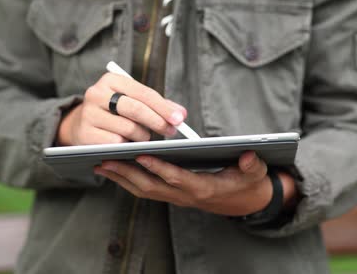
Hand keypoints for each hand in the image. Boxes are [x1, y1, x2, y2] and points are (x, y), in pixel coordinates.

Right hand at [57, 72, 186, 145]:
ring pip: (128, 129)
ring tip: (144, 137)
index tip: (180, 118)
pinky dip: (128, 146)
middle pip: (136, 109)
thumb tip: (181, 114)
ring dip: (143, 136)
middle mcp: (96, 94)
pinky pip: (116, 143)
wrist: (80, 124)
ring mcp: (89, 114)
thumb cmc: (114, 111)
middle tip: (171, 131)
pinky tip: (129, 144)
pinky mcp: (85, 134)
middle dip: (158, 122)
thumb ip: (157, 105)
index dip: (164, 107)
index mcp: (111, 80)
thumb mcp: (132, 100)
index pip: (144, 93)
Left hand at [94, 151, 296, 215]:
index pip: (178, 179)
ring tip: (100, 163)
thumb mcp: (256, 173)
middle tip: (104, 160)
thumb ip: (252, 165)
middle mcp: (186, 197)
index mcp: (205, 189)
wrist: (244, 201)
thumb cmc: (248, 183)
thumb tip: (248, 156)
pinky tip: (114, 168)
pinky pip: (146, 190)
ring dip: (121, 178)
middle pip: (152, 187)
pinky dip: (127, 180)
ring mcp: (177, 198)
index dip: (160, 168)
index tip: (141, 155)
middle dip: (127, 174)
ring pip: (144, 191)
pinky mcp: (172, 195)